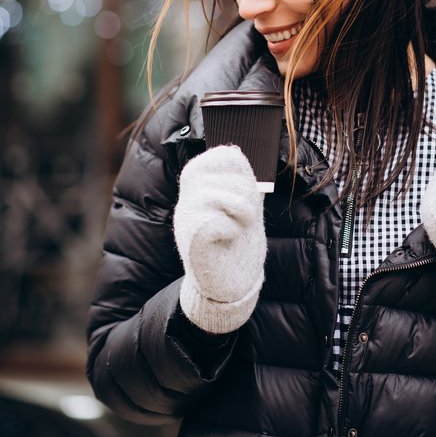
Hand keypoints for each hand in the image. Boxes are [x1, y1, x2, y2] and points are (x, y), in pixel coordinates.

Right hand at [174, 145, 266, 332]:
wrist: (225, 284)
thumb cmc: (235, 241)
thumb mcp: (240, 202)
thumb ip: (238, 178)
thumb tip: (235, 152)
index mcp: (198, 183)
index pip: (227, 156)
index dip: (246, 173)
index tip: (247, 194)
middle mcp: (187, 195)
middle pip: (228, 174)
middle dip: (248, 193)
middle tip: (246, 215)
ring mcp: (186, 216)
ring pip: (225, 196)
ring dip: (244, 213)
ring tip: (239, 226)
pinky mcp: (191, 238)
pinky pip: (220, 222)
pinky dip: (232, 231)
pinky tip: (226, 240)